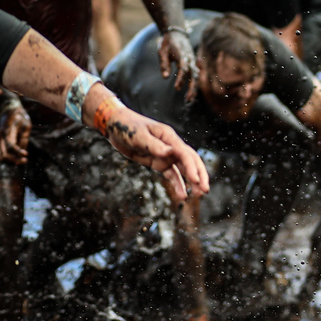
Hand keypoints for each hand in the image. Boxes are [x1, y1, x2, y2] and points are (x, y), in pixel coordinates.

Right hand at [0, 101, 30, 163]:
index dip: (18, 152)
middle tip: (25, 160)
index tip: (26, 154)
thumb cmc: (20, 116)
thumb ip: (24, 136)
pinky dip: (7, 160)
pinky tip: (16, 159)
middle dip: (15, 160)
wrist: (8, 109)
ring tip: (22, 160)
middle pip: (4, 154)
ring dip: (11, 162)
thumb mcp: (26, 123)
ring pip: (0, 156)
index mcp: (8, 131)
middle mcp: (1, 137)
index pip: (11, 145)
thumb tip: (22, 149)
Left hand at [96, 101, 210, 204]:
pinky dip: (178, 184)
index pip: (185, 154)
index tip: (196, 180)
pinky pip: (172, 175)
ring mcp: (166, 155)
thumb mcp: (138, 135)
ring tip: (199, 195)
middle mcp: (172, 146)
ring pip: (184, 170)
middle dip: (200, 175)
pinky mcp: (159, 163)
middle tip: (205, 190)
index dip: (191, 167)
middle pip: (191, 161)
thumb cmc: (127, 126)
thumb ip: (154, 145)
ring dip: (193, 182)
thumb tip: (169, 152)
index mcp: (169, 137)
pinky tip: (183, 195)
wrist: (114, 126)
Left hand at [158, 28, 197, 100]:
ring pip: (196, 77)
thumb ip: (164, 64)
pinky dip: (194, 85)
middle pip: (193, 76)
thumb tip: (165, 78)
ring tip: (189, 100)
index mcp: (182, 55)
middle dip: (191, 88)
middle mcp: (190, 59)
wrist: (177, 33)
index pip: (183, 69)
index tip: (177, 88)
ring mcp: (193, 62)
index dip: (181, 79)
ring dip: (193, 89)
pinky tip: (191, 93)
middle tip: (187, 100)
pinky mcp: (193, 64)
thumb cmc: (167, 42)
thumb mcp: (162, 51)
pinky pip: (195, 76)